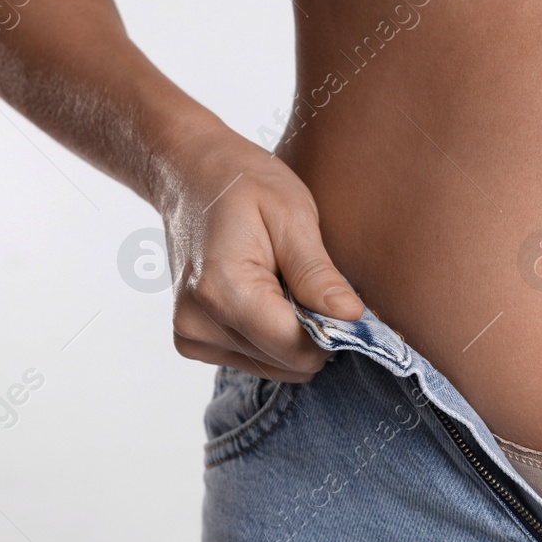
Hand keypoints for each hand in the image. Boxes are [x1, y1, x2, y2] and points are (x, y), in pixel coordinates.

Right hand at [159, 125, 363, 380]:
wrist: (189, 174)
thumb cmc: (245, 184)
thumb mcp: (293, 216)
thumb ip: (318, 274)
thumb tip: (352, 319)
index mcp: (222, 291)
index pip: (299, 349)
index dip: (333, 329)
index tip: (339, 298)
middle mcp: (198, 323)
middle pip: (290, 362)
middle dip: (313, 330)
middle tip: (306, 283)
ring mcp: (190, 336)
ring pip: (278, 367)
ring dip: (292, 333)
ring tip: (280, 284)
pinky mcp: (192, 342)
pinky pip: (258, 361)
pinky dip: (272, 336)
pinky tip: (264, 296)